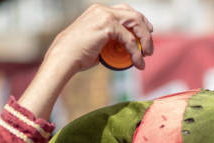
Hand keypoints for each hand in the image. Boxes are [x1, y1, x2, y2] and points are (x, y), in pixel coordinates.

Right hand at [19, 3, 152, 118]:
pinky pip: (130, 40)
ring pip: (136, 23)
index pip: (125, 10)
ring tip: (147, 55)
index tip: (147, 32)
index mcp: (98, 11)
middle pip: (134, 14)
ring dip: (145, 40)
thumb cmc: (77, 55)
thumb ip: (110, 42)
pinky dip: (137, 52)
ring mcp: (105, 16)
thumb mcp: (97, 43)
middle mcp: (102, 10)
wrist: (64, 57)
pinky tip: (138, 62)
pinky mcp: (108, 26)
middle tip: (149, 47)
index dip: (139, 20)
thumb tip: (123, 50)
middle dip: (146, 30)